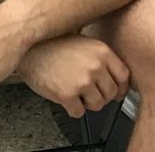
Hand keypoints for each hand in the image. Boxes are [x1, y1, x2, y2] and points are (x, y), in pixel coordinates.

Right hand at [16, 34, 131, 117]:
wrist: (30, 49)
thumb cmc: (54, 44)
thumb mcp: (85, 43)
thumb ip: (101, 58)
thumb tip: (114, 77)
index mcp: (102, 52)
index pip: (124, 76)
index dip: (120, 88)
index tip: (116, 92)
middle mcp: (95, 66)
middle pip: (111, 93)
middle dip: (102, 96)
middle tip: (90, 94)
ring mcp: (82, 81)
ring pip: (97, 105)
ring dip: (88, 104)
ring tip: (77, 95)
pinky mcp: (67, 95)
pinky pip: (79, 112)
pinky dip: (73, 109)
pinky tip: (66, 98)